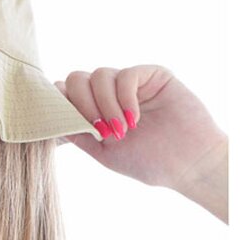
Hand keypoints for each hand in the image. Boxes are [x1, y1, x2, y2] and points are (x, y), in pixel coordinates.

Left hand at [53, 66, 226, 192]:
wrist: (188, 164)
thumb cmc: (149, 162)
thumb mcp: (103, 153)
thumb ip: (79, 134)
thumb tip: (50, 121)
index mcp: (95, 110)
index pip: (66, 94)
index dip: (61, 104)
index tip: (67, 125)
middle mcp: (109, 94)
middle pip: (77, 79)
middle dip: (82, 105)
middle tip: (101, 131)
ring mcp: (129, 83)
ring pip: (99, 75)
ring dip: (105, 106)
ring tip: (122, 131)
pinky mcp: (151, 75)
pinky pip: (126, 75)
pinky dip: (125, 98)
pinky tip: (135, 119)